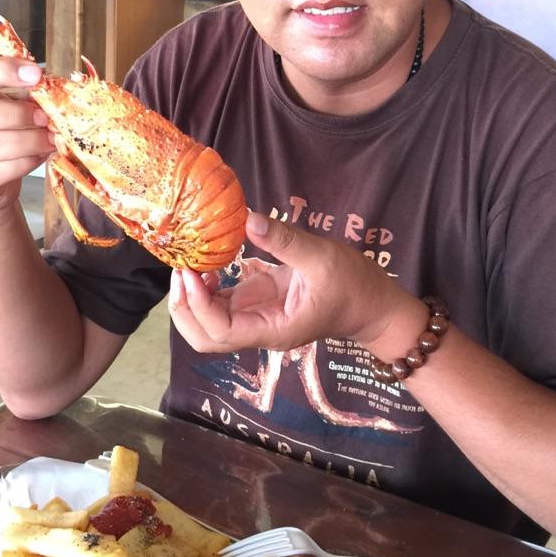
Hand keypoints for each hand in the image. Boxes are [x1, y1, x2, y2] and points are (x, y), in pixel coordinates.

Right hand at [0, 55, 55, 217]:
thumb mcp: (8, 108)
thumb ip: (25, 96)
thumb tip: (54, 91)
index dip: (3, 70)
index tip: (35, 74)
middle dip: (16, 114)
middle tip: (46, 118)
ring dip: (26, 141)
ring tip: (50, 139)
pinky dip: (25, 162)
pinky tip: (40, 156)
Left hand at [168, 211, 423, 353]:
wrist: (373, 305)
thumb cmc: (354, 285)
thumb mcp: (322, 257)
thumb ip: (284, 240)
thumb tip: (247, 219)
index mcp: (274, 329)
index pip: (222, 332)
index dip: (199, 305)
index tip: (193, 272)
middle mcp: (260, 330)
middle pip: (206, 337)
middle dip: (185, 308)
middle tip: (182, 270)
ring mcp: (258, 319)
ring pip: (210, 324)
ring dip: (193, 298)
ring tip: (190, 264)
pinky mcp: (260, 305)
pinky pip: (223, 305)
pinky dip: (208, 288)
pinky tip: (209, 264)